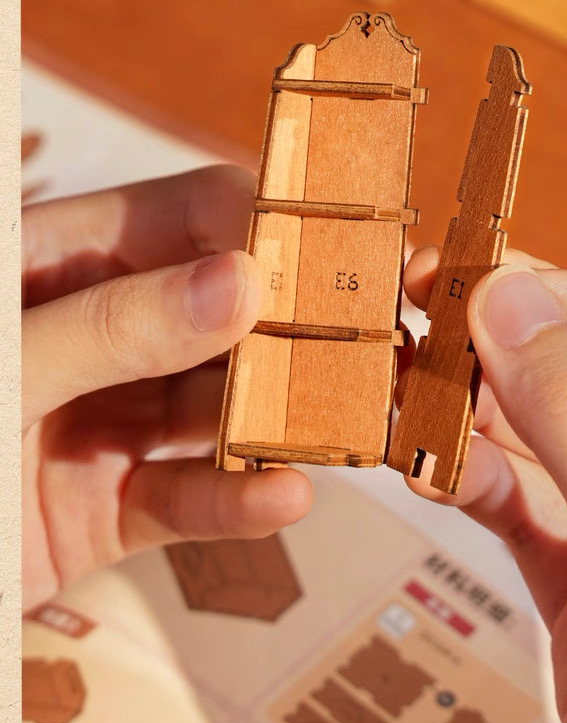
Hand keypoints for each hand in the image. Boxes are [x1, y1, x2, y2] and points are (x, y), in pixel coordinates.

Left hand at [22, 165, 312, 612]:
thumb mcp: (2, 368)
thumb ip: (115, 326)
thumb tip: (242, 280)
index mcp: (53, 263)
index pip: (182, 215)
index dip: (264, 219)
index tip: (345, 239)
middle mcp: (88, 332)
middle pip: (216, 313)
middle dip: (292, 329)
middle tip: (374, 341)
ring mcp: (97, 420)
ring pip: (212, 407)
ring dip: (276, 419)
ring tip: (347, 425)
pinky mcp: (101, 508)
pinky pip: (182, 499)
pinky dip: (232, 503)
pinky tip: (284, 500)